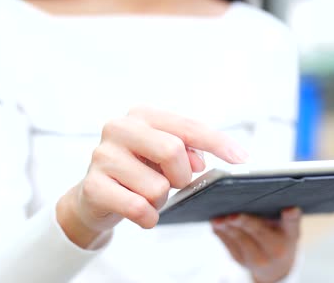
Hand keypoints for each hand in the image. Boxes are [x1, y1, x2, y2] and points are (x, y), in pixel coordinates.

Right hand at [57, 106, 248, 247]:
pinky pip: (138, 208)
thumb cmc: (138, 170)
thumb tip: (199, 163)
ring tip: (146, 193)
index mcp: (142, 115)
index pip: (188, 127)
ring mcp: (102, 156)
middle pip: (172, 150)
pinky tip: (140, 212)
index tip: (241, 159)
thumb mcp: (164, 155)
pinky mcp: (92, 186)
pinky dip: (148, 217)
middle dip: (182, 175)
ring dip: (161, 199)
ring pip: (158, 186)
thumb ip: (186, 149)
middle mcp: (119, 128)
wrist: (94, 196)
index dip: (218, 143)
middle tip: (175, 182)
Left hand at [211, 208, 301, 282]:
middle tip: (232, 215)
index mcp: (286, 238)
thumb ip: (290, 218)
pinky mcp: (239, 259)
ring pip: (238, 239)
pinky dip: (221, 232)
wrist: (275, 266)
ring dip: (227, 228)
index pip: (289, 225)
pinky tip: (216, 223)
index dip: (288, 216)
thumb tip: (288, 206)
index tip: (288, 209)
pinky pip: (228, 244)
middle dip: (244, 223)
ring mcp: (254, 258)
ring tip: (219, 219)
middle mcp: (272, 251)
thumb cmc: (282, 239)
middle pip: (256, 232)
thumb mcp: (291, 230)